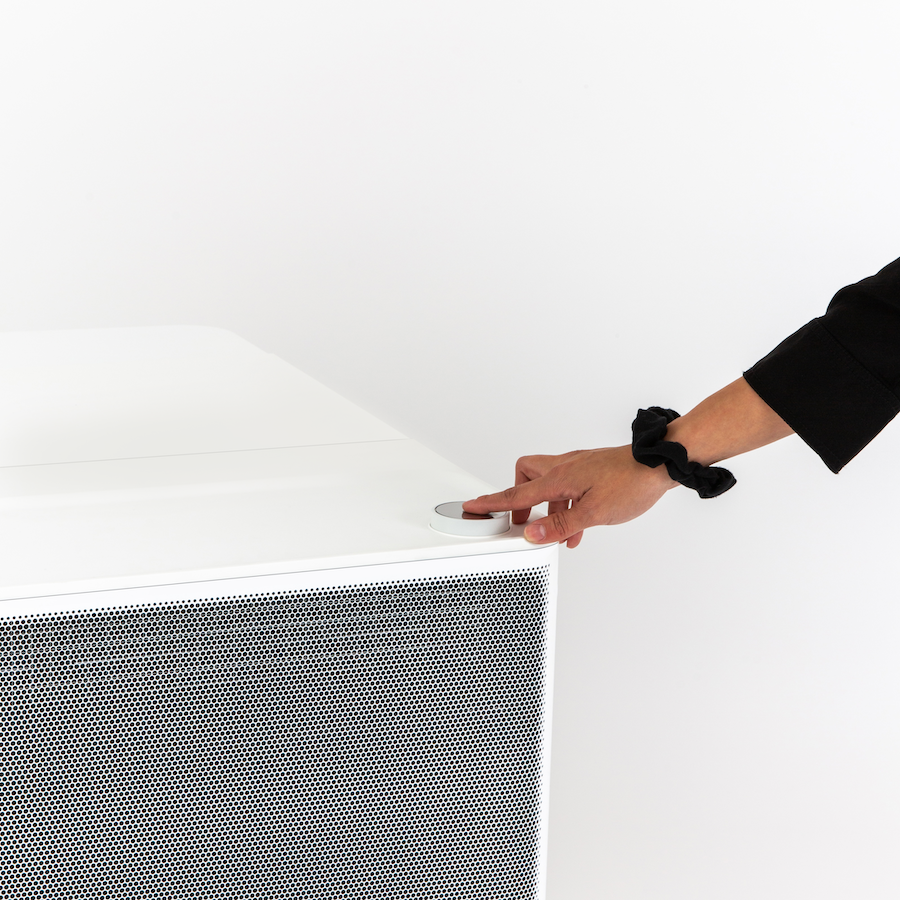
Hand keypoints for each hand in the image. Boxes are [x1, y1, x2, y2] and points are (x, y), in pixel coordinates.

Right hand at [462, 446, 676, 547]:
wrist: (661, 464)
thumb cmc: (632, 483)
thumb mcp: (594, 513)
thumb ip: (560, 524)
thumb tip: (531, 534)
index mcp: (559, 478)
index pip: (517, 493)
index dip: (492, 503)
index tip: (472, 506)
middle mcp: (565, 467)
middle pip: (525, 476)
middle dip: (519, 498)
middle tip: (520, 520)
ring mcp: (579, 467)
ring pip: (548, 483)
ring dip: (548, 507)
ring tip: (557, 531)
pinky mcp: (592, 470)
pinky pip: (568, 486)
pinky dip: (566, 503)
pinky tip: (580, 522)